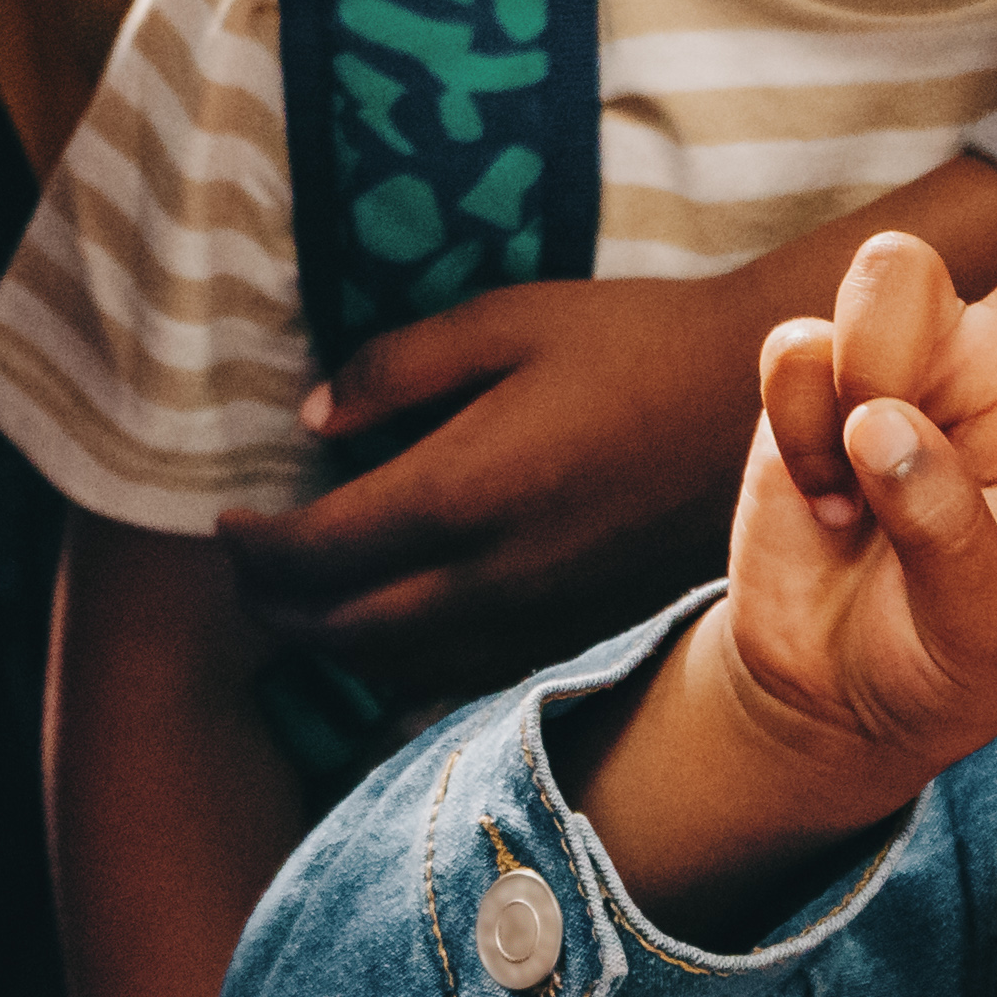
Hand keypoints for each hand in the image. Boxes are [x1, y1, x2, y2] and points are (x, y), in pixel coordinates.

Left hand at [214, 270, 785, 699]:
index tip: (227, 523)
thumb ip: (397, 369)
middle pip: (342, 628)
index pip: (317, 553)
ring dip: (332, 646)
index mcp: (463, 489)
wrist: (769, 405)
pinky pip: (465, 677)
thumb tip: (312, 420)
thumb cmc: (633, 342)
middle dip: (274, 609)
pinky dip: (404, 669)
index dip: (253, 548)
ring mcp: (539, 617)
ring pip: (399, 667)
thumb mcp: (508, 319)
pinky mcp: (579, 633)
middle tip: (245, 571)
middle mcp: (492, 575)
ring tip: (303, 604)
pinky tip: (393, 638)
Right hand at [716, 0, 996, 801]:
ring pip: (897, 286)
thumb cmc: (935, 663)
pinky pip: (801, 356)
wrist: (822, 686)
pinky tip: (811, 493)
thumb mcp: (981, 632)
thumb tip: (883, 416)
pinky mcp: (815, 371)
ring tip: (855, 483)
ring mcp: (912, 363)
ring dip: (870, 383)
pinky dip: (796, 432)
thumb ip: (948, 526)